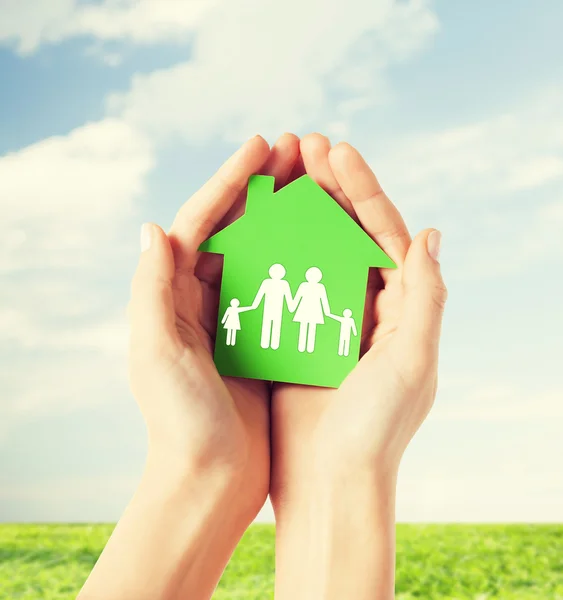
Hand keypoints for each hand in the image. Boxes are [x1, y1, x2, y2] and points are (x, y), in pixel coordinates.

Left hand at [80, 135, 301, 599]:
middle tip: (297, 149)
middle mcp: (202, 299)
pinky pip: (286, 288)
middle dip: (264, 187)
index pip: (201, 222)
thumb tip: (154, 227)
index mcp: (173, 296)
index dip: (230, 180)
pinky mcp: (262, 339)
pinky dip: (304, 260)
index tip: (263, 146)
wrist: (210, 480)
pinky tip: (330, 241)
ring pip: (264, 252)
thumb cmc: (179, 422)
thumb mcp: (156, 354)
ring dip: (288, 216)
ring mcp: (235, 317)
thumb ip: (150, 290)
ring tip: (317, 181)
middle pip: (236, 227)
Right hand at [270, 135, 446, 598]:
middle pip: (347, 232)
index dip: (361, 189)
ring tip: (276, 173)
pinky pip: (284, 282)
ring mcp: (328, 318)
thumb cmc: (375, 430)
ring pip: (313, 250)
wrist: (330, 483)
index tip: (334, 151)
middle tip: (300, 145)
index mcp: (401, 307)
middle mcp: (368, 307)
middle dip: (327, 187)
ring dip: (296, 211)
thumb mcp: (412, 361)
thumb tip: (430, 233)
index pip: (384, 232)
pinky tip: (252, 226)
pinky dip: (272, 252)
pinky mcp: (296, 335)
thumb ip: (426, 297)